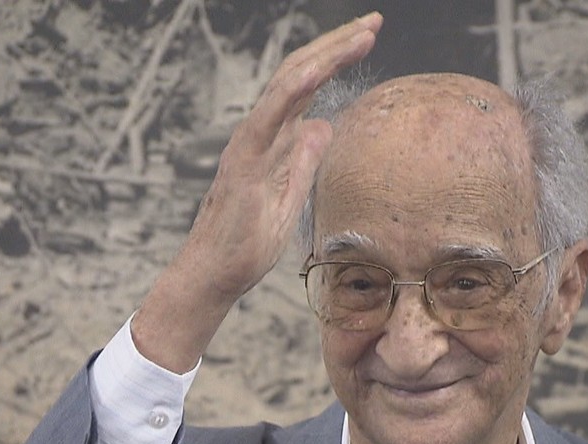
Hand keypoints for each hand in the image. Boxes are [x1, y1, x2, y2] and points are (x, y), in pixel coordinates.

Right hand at [133, 12, 381, 372]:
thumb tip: (323, 126)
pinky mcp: (245, 163)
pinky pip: (268, 118)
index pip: (308, 86)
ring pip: (287, 85)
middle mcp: (260, 132)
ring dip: (324, 56)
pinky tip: (315, 70)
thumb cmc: (247, 244)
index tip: (367, 37)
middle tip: (373, 21)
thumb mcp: (289, 196)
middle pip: (300, 73)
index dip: (336, 58)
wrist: (214, 275)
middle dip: (337, 44)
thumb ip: (303, 160)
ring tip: (359, 34)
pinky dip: (291, 90)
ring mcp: (250, 144)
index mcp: (274, 138)